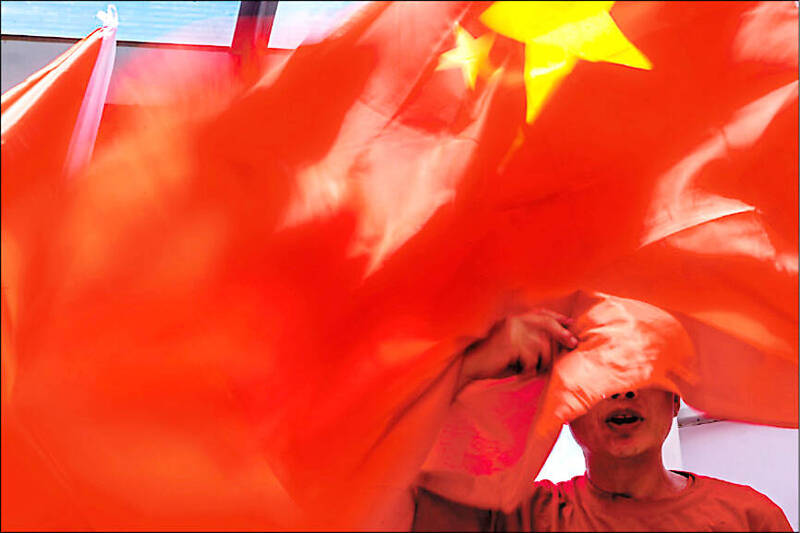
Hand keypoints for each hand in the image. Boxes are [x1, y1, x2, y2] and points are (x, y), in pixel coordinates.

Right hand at [458, 309, 577, 388]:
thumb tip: (557, 342)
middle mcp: (514, 320)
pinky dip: (529, 368)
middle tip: (573, 343)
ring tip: (530, 369)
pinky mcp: (511, 343)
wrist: (471, 365)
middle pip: (547, 324)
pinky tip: (520, 372)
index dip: (557, 318)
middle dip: (562, 334)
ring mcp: (513, 330)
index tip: (571, 323)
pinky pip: (532, 358)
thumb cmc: (493, 359)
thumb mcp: (513, 345)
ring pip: (542, 345)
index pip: (541, 313)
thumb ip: (530, 340)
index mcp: (514, 317)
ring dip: (541, 361)